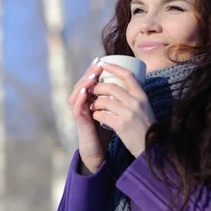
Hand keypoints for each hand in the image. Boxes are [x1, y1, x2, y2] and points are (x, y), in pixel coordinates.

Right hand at [68, 58, 113, 174]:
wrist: (99, 150)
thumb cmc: (106, 131)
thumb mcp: (113, 112)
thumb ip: (117, 101)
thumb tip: (133, 86)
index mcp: (90, 100)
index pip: (90, 81)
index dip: (94, 70)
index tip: (102, 60)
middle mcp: (82, 104)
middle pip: (82, 83)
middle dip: (89, 72)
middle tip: (97, 64)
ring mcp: (79, 112)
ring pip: (76, 93)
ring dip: (84, 83)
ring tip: (92, 76)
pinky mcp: (79, 121)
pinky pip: (76, 108)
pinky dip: (79, 99)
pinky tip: (84, 92)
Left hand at [90, 62, 155, 157]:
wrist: (151, 147)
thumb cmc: (145, 126)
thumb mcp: (145, 107)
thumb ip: (135, 96)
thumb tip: (120, 83)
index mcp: (142, 96)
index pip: (128, 75)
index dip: (114, 68)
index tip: (104, 64)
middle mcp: (136, 102)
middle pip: (111, 87)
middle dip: (98, 87)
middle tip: (92, 90)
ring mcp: (128, 114)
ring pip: (104, 101)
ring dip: (95, 102)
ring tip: (93, 106)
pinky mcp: (120, 125)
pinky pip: (102, 115)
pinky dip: (96, 114)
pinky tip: (96, 116)